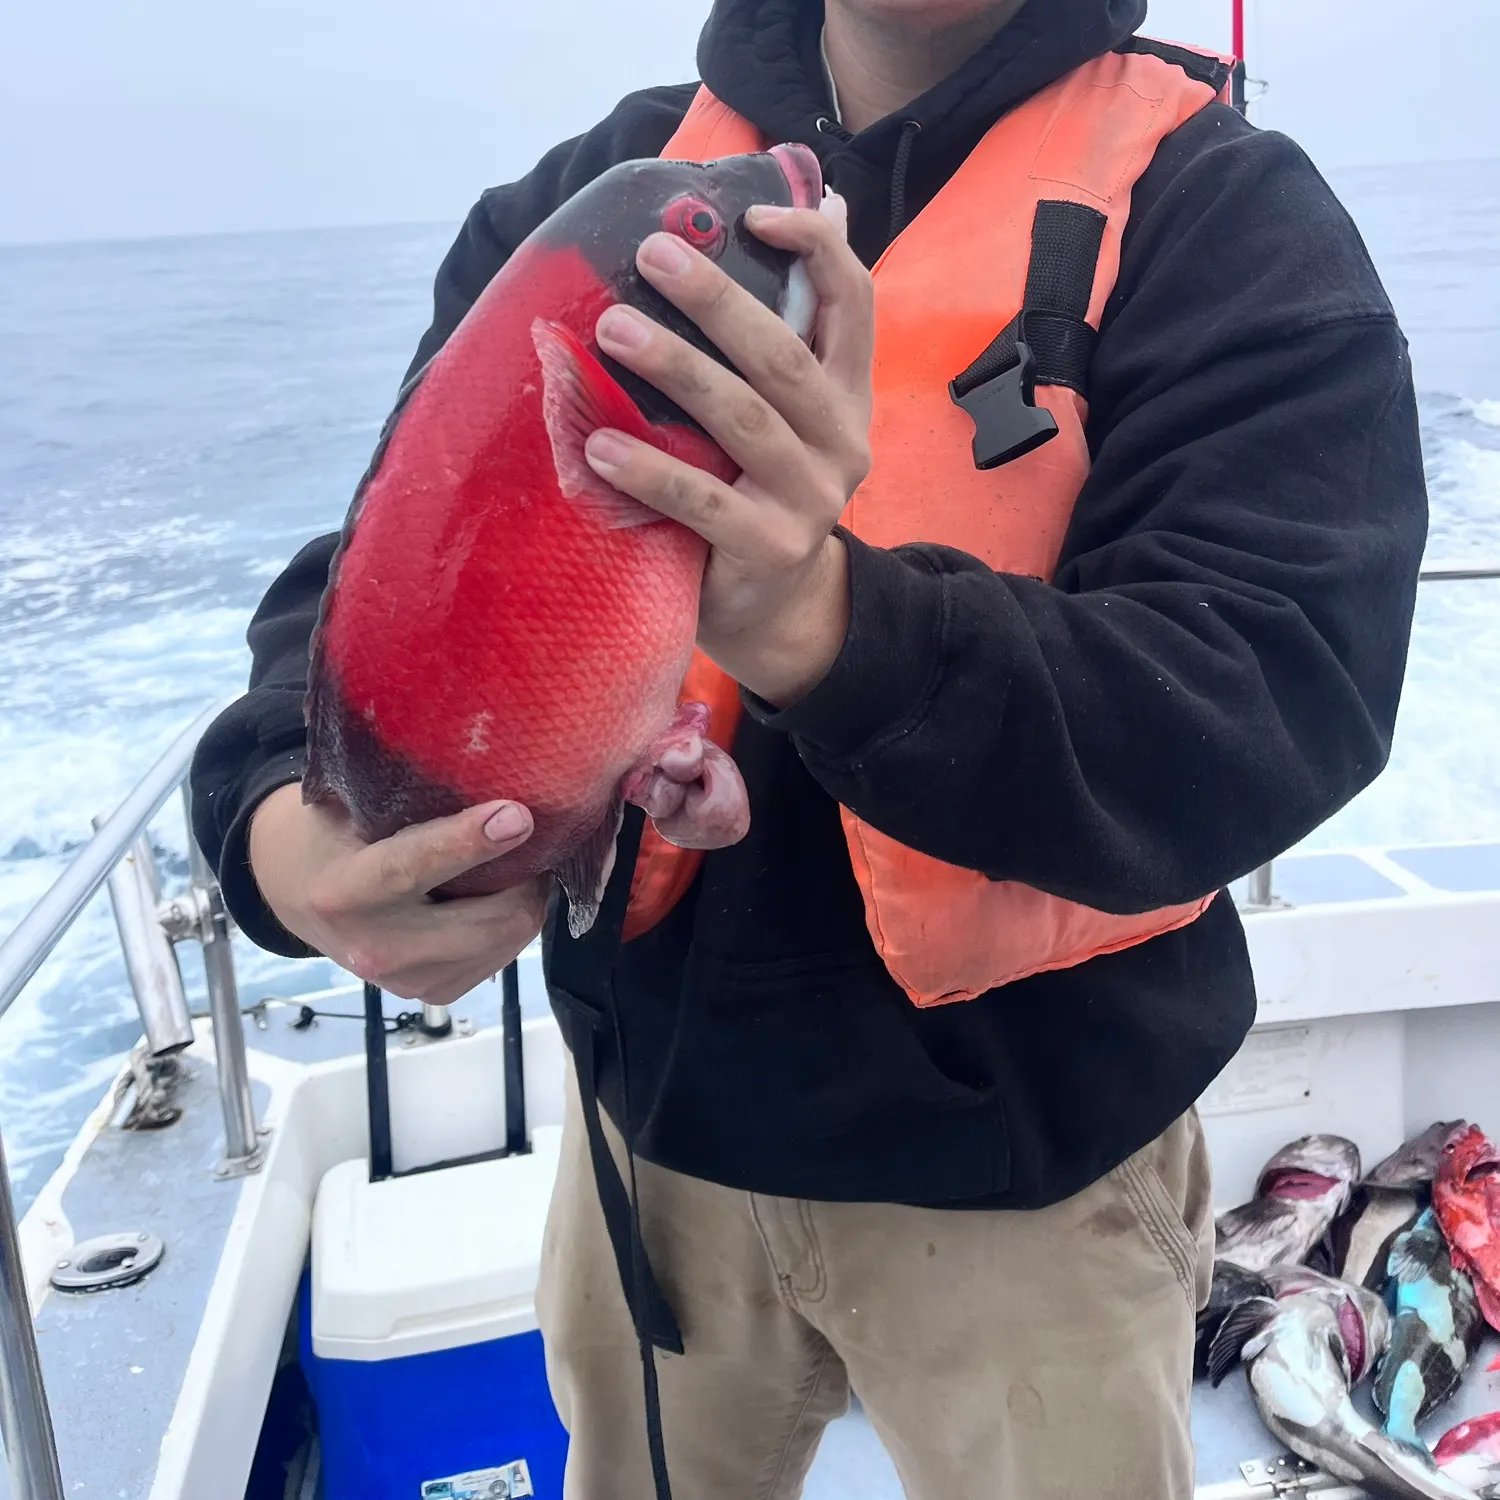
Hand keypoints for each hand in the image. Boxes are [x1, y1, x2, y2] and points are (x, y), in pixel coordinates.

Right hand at [247, 783, 548, 1006]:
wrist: (297, 893)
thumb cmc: (333, 834)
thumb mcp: (350, 803)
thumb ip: (407, 796)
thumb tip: (486, 769)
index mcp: (344, 892)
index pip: (412, 867)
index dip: (469, 842)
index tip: (517, 816)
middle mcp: (376, 948)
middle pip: (488, 920)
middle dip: (526, 874)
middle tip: (534, 834)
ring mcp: (409, 981)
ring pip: (508, 938)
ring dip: (525, 897)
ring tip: (514, 861)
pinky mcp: (437, 993)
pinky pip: (503, 955)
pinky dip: (512, 921)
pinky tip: (496, 894)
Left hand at [583, 203, 873, 706]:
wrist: (776, 606)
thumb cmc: (761, 490)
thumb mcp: (784, 417)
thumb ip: (779, 339)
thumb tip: (787, 218)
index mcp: (848, 394)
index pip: (855, 302)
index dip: (816, 247)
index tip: (752, 214)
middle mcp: (842, 440)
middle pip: (784, 356)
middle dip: (718, 300)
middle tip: (653, 256)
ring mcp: (811, 498)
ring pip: (745, 419)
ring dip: (677, 368)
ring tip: (612, 330)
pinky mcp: (769, 547)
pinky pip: (703, 501)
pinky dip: (649, 471)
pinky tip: (598, 445)